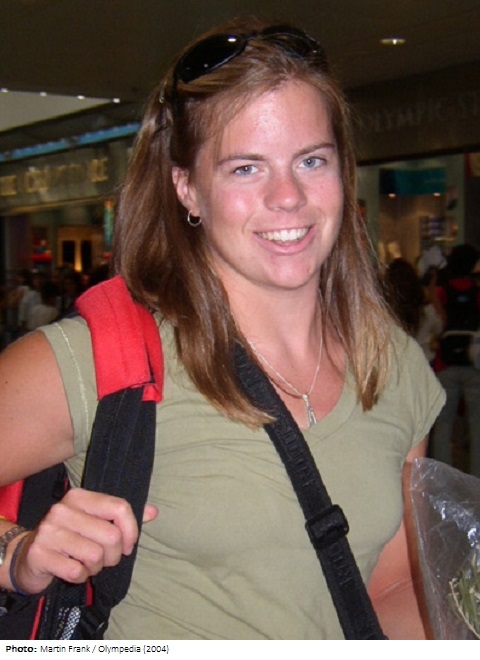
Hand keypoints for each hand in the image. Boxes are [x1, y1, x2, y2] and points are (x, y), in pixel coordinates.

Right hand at [13, 488, 157, 594]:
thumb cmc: (71, 537)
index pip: (120, 508)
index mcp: (79, 497)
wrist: (27, 555)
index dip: (132, 530)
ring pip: (95, 555)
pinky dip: (81, 576)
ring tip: (87, 564)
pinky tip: (74, 570)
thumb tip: (153, 512)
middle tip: (105, 559)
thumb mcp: (95, 522)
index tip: (129, 545)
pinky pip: (77, 571)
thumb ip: (122, 517)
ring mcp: (49, 531)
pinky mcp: (39, 554)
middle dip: (114, 555)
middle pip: (111, 536)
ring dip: (96, 567)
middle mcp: (62, 510)